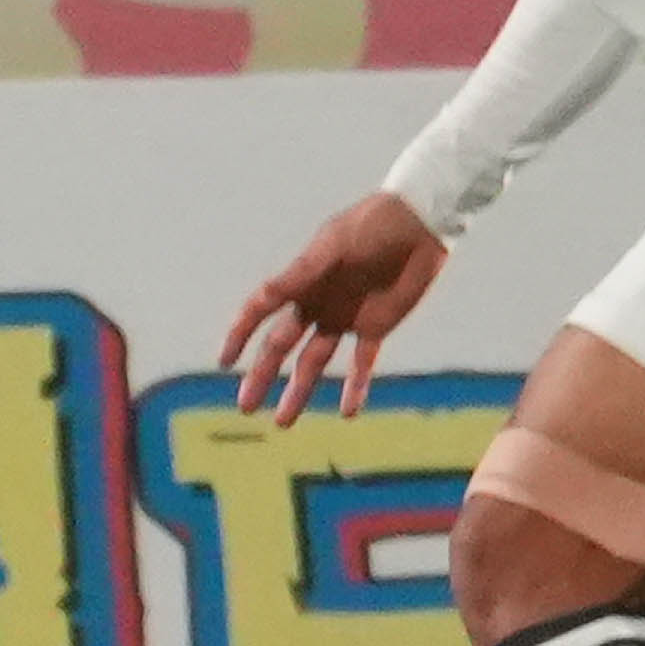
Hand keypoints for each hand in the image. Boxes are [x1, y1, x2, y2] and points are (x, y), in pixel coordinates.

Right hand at [226, 190, 447, 422]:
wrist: (419, 224)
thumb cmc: (372, 226)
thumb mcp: (333, 246)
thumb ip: (302, 273)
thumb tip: (265, 295)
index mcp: (300, 282)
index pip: (260, 311)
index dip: (240, 335)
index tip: (225, 362)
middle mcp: (315, 304)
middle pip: (281, 347)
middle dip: (262, 377)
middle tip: (246, 406)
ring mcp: (344, 318)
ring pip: (313, 362)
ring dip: (299, 391)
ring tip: (283, 421)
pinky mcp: (376, 328)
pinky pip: (361, 363)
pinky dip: (355, 387)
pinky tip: (348, 412)